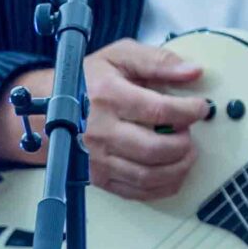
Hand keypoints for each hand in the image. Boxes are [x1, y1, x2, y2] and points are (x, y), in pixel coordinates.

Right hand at [0, 41, 212, 200]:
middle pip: (155, 149)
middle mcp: (100, 131)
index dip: (189, 111)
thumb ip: (159, 61)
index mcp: (108, 96)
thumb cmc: (89, 80)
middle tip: (189, 133)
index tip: (201, 108)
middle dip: (184, 143)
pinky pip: (137, 192)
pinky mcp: (97, 178)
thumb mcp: (120, 56)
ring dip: (179, 167)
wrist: (46, 108)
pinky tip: (174, 171)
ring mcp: (97, 158)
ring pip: (149, 175)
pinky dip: (164, 186)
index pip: (160, 111)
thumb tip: (194, 71)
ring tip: (186, 151)